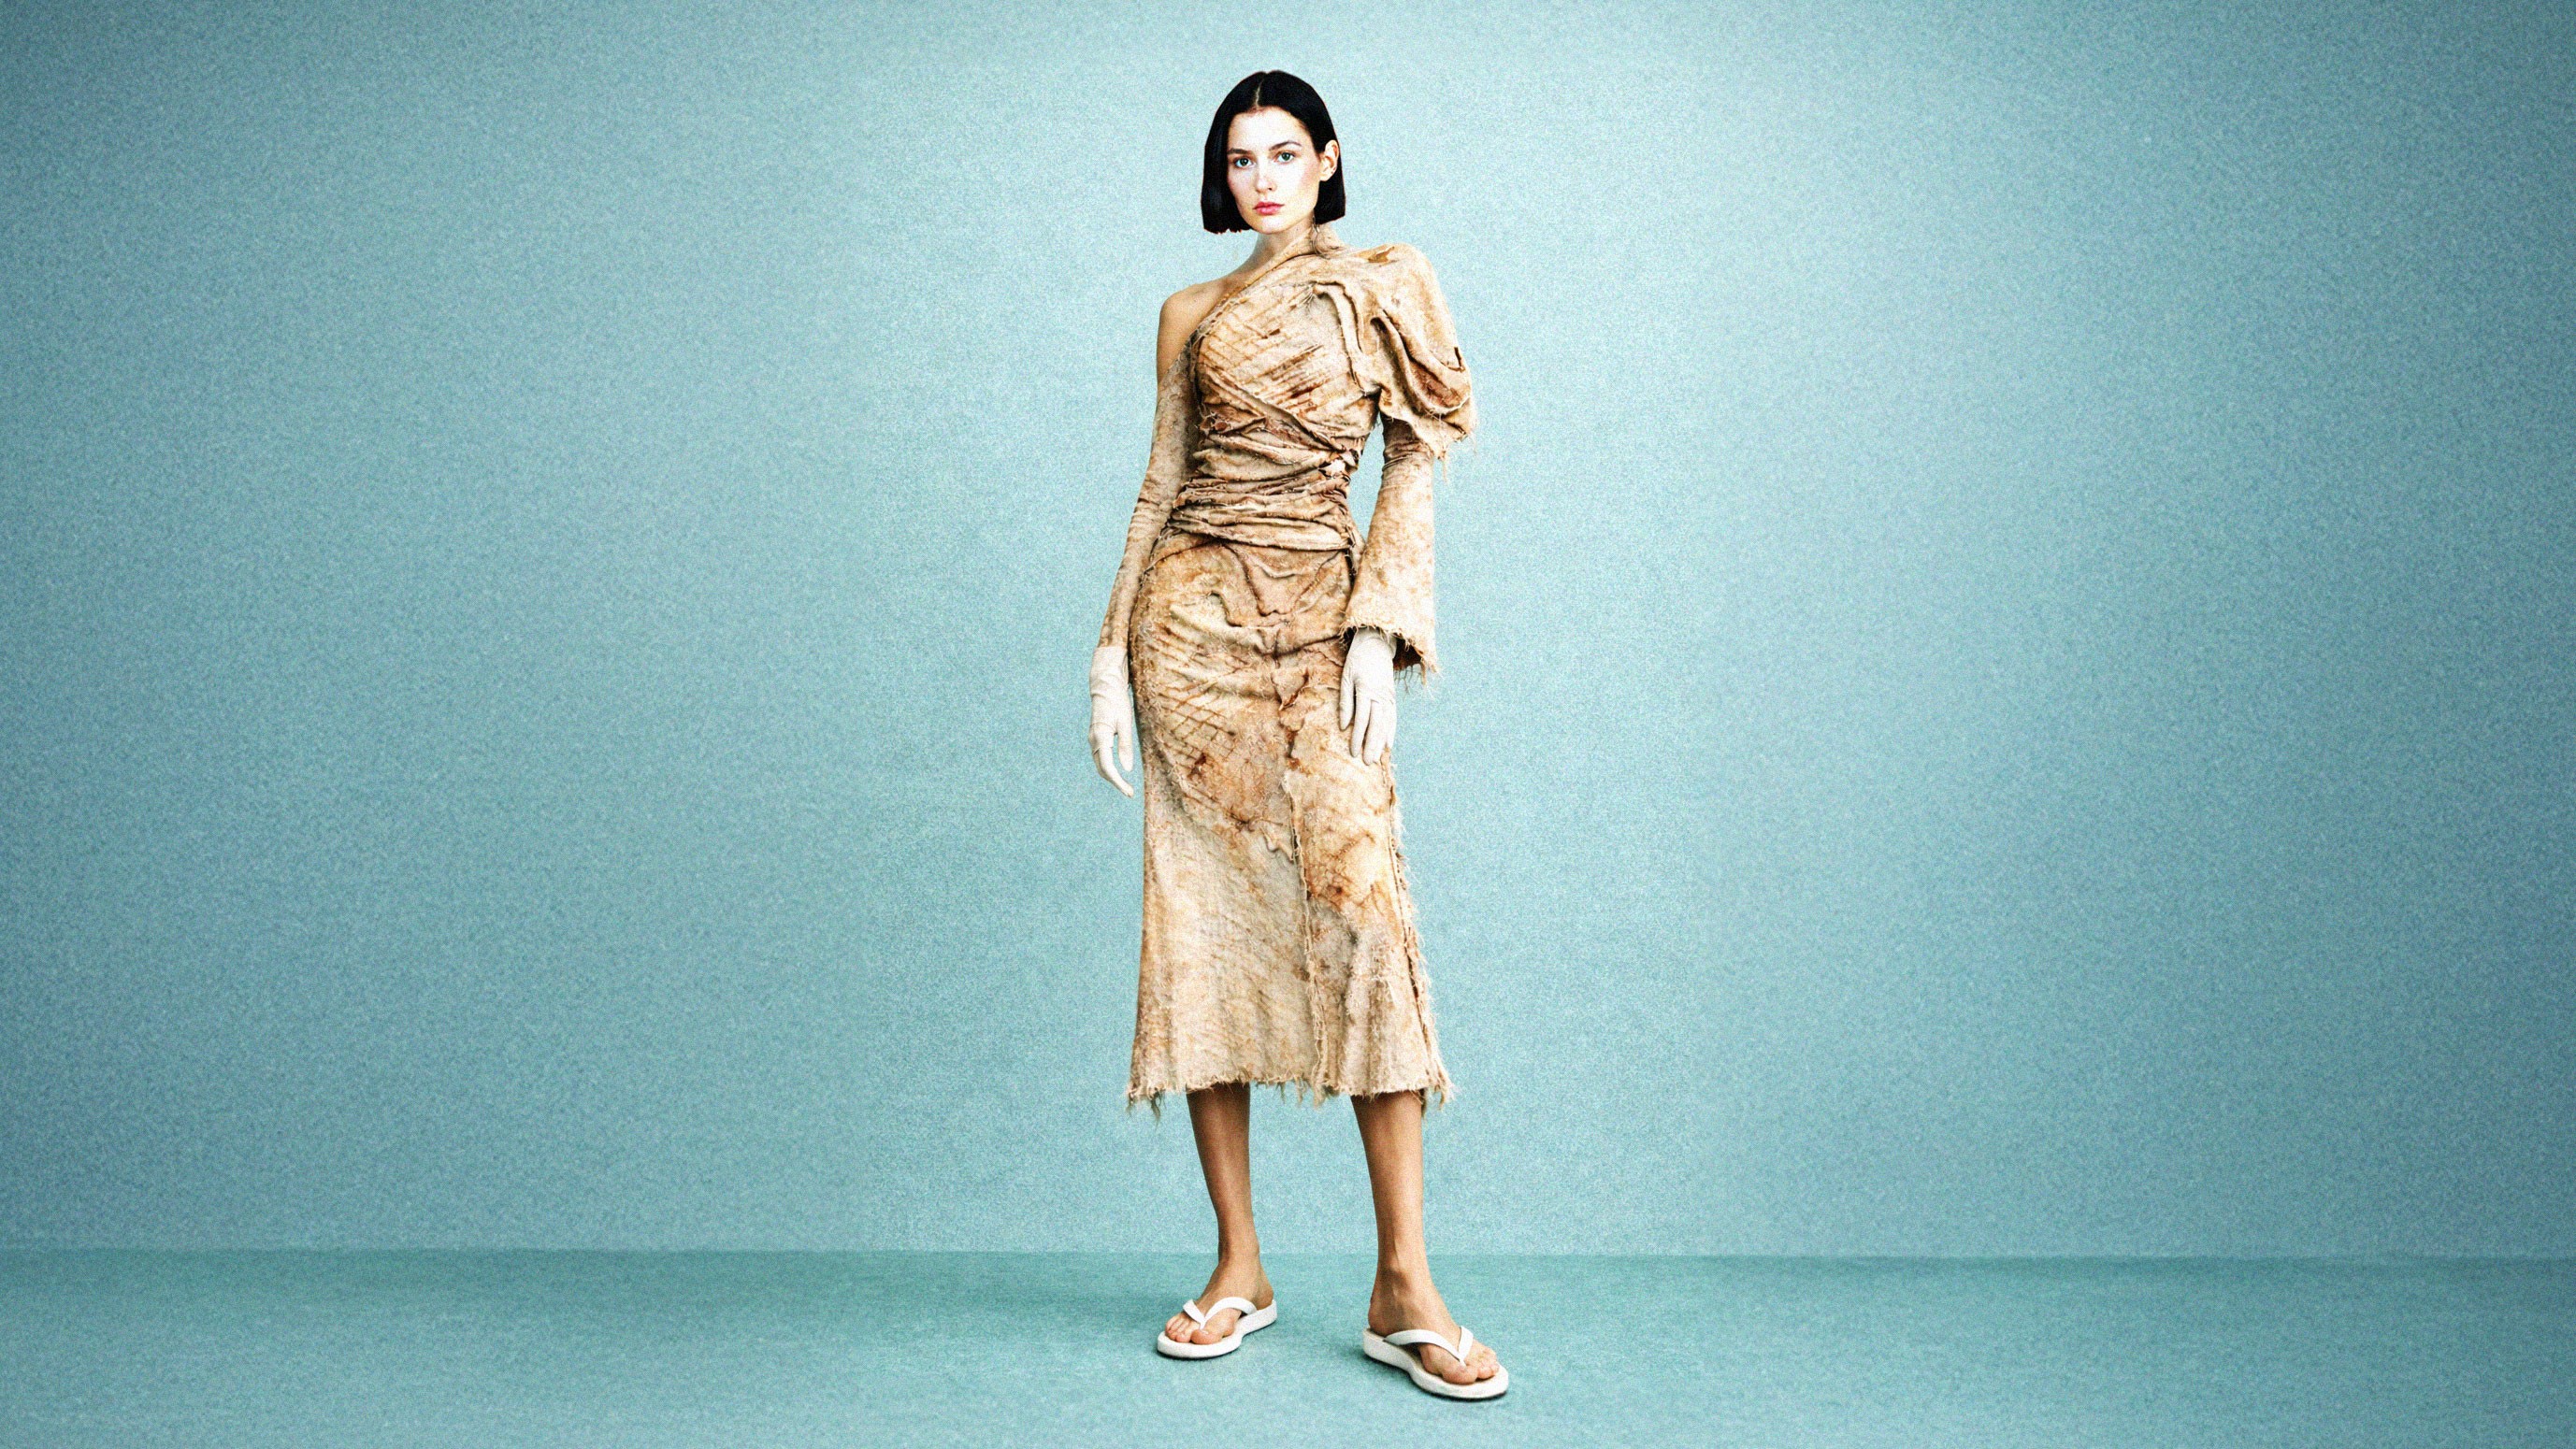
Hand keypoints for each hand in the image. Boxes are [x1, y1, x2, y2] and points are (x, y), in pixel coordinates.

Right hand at [1090, 645, 1138, 796]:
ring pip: (1100, 764)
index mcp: (1101, 737)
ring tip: (1125, 785)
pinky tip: (1118, 772)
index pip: (1107, 767)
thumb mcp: (1126, 723)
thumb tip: (1127, 769)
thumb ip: (1125, 746)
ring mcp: (1093, 739)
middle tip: (1129, 792)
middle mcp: (1094, 740)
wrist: (1105, 686)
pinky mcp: (1096, 737)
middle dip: (1115, 782)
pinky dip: (1108, 767)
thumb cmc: (1117, 702)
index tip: (1129, 792)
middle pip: (1102, 769)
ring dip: (1111, 777)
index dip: (1118, 782)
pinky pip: (1101, 757)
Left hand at [1339, 627, 1396, 763]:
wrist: (1377, 644)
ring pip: (1386, 723)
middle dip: (1371, 745)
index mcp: (1365, 689)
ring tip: (1376, 758)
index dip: (1357, 737)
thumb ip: (1345, 702)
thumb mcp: (1346, 677)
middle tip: (1367, 762)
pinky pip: (1393, 717)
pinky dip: (1391, 732)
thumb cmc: (1357, 660)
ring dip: (1380, 742)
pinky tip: (1388, 745)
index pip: (1361, 719)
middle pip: (1376, 725)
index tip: (1353, 752)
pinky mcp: (1392, 697)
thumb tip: (1343, 726)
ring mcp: (1388, 696)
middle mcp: (1380, 695)